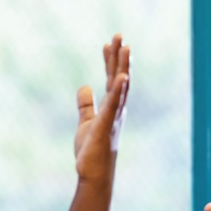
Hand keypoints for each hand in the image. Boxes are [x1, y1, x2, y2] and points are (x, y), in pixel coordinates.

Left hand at [72, 34, 129, 184]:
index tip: (107, 43)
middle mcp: (116, 110)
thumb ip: (86, 104)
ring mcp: (113, 117)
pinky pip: (113, 105)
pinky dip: (118, 91)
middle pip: (119, 78)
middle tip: (119, 35)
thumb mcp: (86, 122)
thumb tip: (84, 87)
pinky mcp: (106, 126)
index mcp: (111, 108)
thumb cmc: (92, 151)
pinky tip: (121, 77)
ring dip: (122, 67)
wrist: (94, 174)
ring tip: (125, 48)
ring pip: (120, 88)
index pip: (111, 79)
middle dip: (119, 57)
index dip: (109, 61)